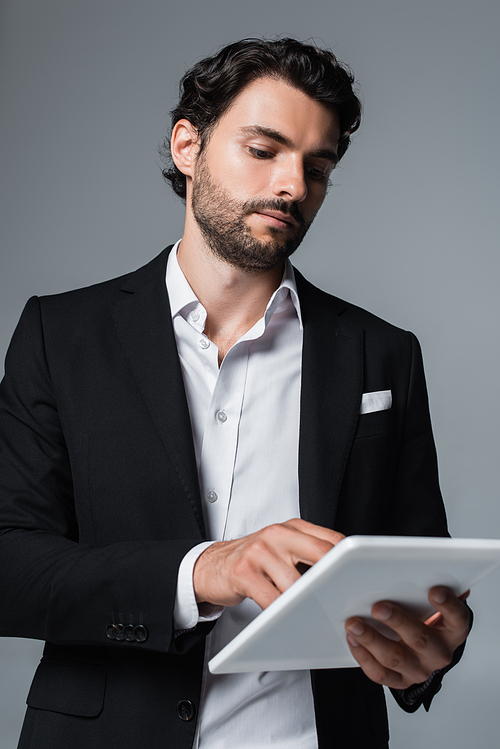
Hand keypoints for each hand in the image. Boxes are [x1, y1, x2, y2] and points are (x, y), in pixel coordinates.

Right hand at [193, 518, 343, 609]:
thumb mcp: (282, 548)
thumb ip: (308, 553)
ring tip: (311, 616)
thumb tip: (343, 577)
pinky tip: (285, 619)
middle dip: (332, 580)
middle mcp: (277, 533)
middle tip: (341, 601)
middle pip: (320, 555)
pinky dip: (281, 614)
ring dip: (305, 604)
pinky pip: (271, 599)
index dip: (347, 561)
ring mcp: (259, 551)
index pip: (330, 540)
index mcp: (292, 527)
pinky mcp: (244, 572)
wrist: (210, 566)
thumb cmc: (253, 561)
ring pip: (295, 584)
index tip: (358, 581)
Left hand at [345, 587, 470, 688]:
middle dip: (397, 621)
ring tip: (353, 623)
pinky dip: (363, 656)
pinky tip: (352, 639)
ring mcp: (419, 669)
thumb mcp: (433, 602)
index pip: (458, 618)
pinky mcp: (400, 680)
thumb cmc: (425, 616)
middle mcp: (439, 652)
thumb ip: (431, 585)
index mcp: (453, 630)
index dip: (448, 605)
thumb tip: (428, 566)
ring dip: (371, 639)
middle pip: (420, 638)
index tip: (434, 590)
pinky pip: (380, 673)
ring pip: (395, 657)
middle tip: (377, 607)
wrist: (423, 650)